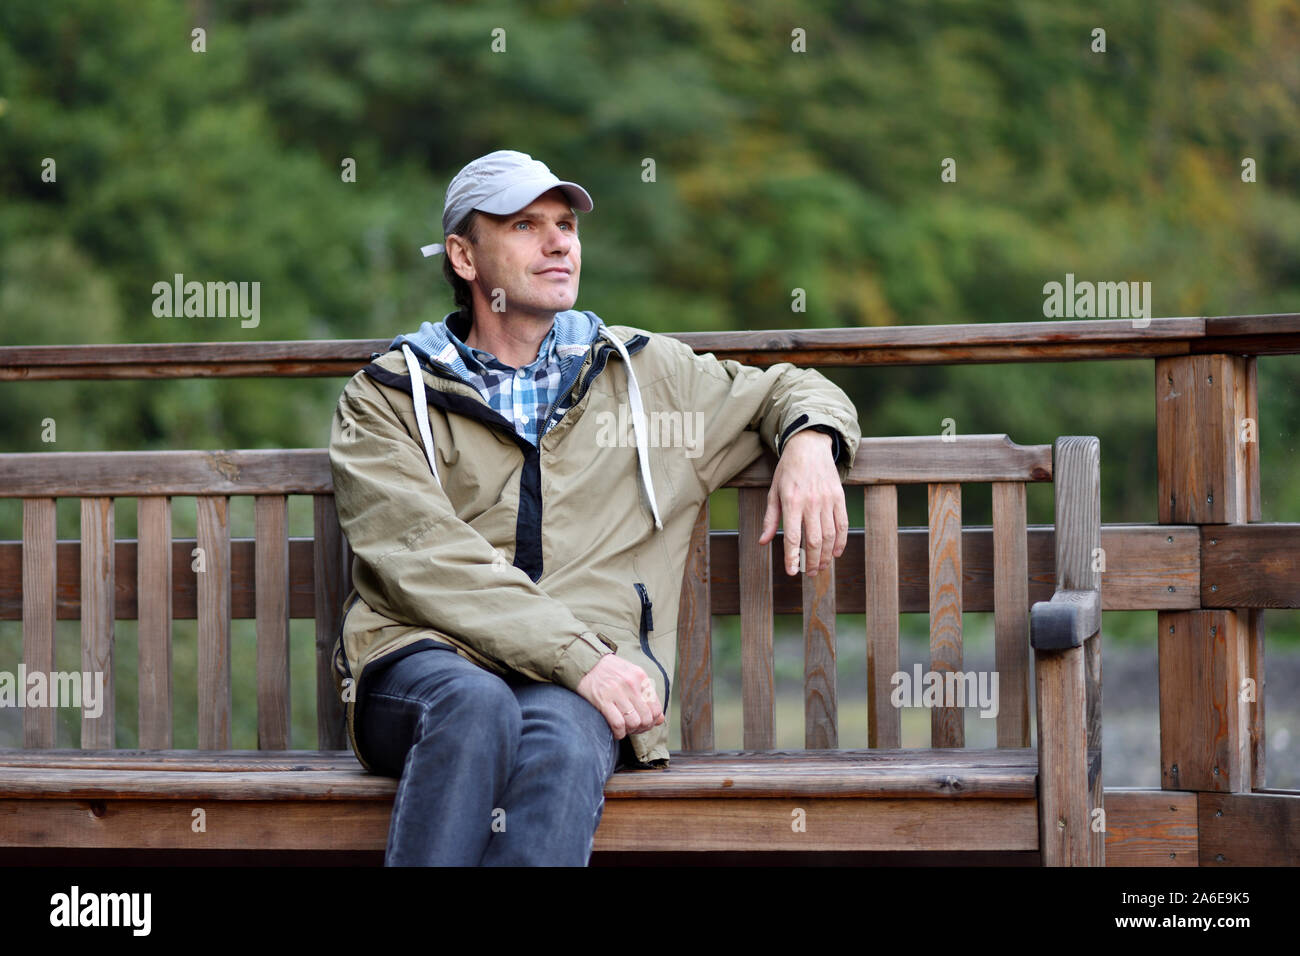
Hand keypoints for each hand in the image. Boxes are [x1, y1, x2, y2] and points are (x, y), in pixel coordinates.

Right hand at [576, 653, 664, 738]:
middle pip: (646, 718)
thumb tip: (660, 719)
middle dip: (641, 728)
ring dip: (630, 730)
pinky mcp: (603, 700)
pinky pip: (618, 724)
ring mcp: (617, 692)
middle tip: (634, 728)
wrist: (586, 663)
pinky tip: (616, 731)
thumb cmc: (610, 671)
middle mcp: (631, 684)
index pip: (656, 708)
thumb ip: (647, 695)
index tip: (644, 724)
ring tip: (624, 728)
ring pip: (634, 722)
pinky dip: (619, 733)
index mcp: (640, 677)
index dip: (652, 721)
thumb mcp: (632, 675)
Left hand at [758, 428, 847, 575]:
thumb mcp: (774, 491)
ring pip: (829, 536)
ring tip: (820, 566)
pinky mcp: (839, 497)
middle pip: (814, 541)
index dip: (792, 558)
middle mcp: (811, 502)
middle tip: (809, 573)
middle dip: (811, 561)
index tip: (792, 572)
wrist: (809, 446)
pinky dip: (840, 541)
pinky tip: (835, 552)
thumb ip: (770, 518)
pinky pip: (842, 524)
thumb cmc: (788, 470)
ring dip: (825, 555)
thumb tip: (763, 541)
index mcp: (791, 501)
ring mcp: (827, 500)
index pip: (793, 537)